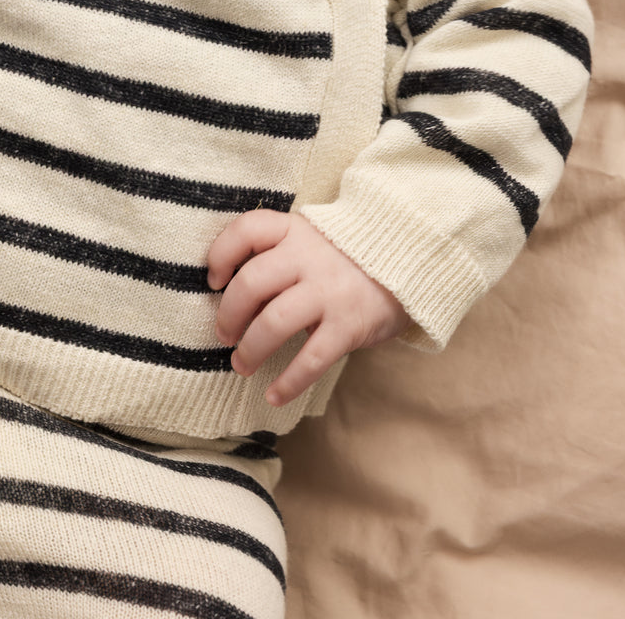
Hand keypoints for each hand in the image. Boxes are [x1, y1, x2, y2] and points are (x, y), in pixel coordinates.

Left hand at [207, 209, 409, 407]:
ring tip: (242, 366)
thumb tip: (234, 295)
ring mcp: (329, 290)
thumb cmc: (347, 255)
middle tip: (225, 335)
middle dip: (228, 315)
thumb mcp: (313, 240)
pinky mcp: (349, 324)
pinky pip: (311, 359)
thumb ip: (278, 257)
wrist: (410, 258)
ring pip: (274, 322)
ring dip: (250, 350)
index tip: (214, 280)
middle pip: (251, 283)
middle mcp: (309, 256)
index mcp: (296, 230)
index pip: (248, 230)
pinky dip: (288, 383)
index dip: (221, 254)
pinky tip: (275, 395)